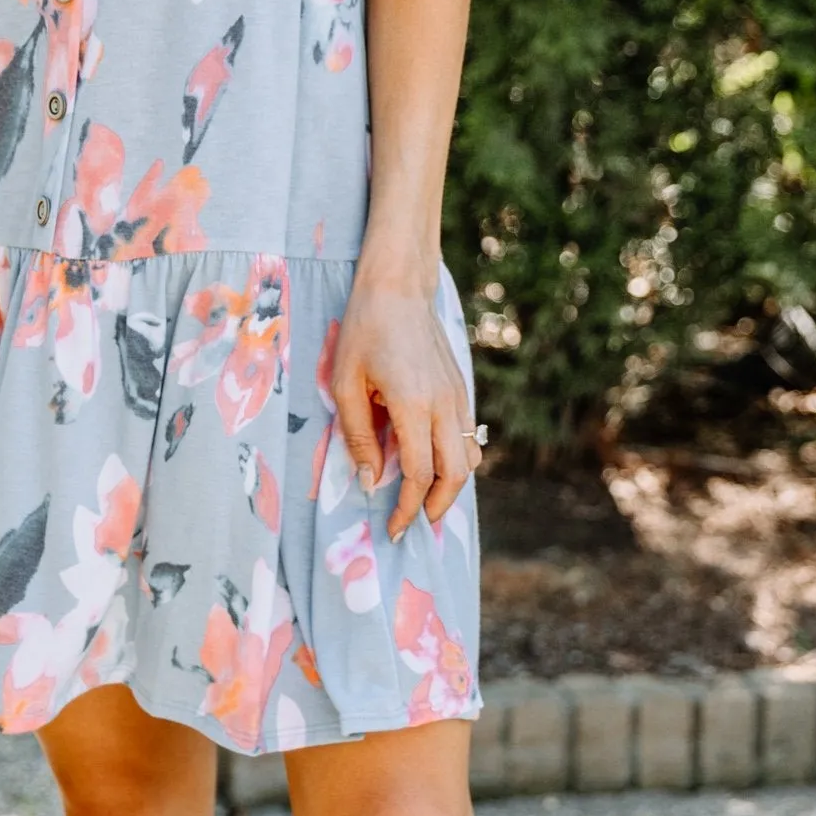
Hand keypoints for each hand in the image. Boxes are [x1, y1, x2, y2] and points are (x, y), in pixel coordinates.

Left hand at [332, 281, 477, 539]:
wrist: (398, 288)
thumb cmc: (363, 331)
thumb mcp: (345, 384)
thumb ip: (357, 437)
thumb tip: (371, 482)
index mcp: (414, 404)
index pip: (421, 474)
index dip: (407, 508)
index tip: (393, 527)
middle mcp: (445, 404)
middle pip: (456, 474)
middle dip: (436, 507)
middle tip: (412, 523)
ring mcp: (459, 396)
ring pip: (470, 458)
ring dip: (451, 487)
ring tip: (425, 502)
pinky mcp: (461, 390)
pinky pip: (468, 437)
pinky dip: (456, 461)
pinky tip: (432, 466)